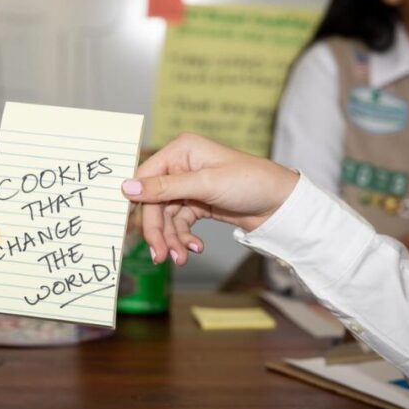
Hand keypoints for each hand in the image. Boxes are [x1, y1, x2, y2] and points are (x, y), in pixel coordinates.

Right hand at [121, 133, 298, 265]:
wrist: (282, 205)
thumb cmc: (251, 182)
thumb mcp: (205, 184)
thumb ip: (164, 188)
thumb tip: (125, 188)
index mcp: (181, 151)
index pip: (146, 176)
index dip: (138, 202)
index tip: (132, 228)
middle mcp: (181, 166)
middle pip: (154, 202)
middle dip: (158, 230)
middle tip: (160, 255)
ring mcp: (189, 186)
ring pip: (167, 217)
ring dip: (172, 239)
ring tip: (182, 257)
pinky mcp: (198, 204)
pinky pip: (181, 224)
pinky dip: (185, 238)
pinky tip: (196, 248)